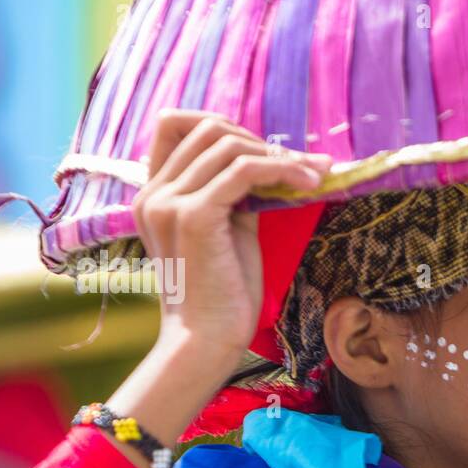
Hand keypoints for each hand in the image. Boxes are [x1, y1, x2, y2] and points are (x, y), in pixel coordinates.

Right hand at [130, 109, 331, 354]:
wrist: (207, 342)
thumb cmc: (223, 297)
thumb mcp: (228, 233)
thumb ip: (236, 196)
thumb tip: (271, 164)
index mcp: (152, 195)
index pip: (174, 125)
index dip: (224, 127)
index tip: (268, 152)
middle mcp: (153, 193)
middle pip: (207, 127)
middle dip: (261, 141)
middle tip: (304, 164)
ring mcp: (170, 202)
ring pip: (229, 145)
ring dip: (280, 155)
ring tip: (315, 174)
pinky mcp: (194, 216)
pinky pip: (244, 170)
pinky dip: (283, 169)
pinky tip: (311, 183)